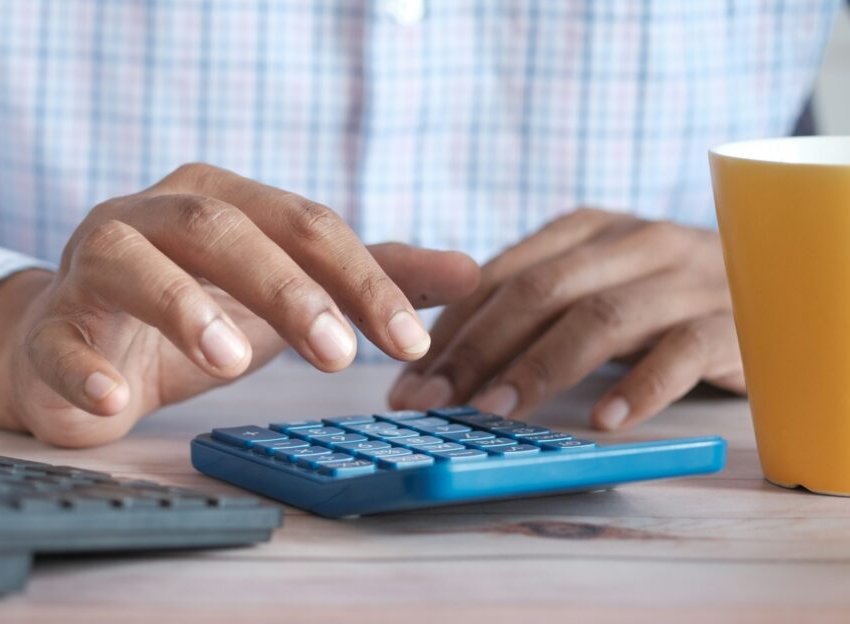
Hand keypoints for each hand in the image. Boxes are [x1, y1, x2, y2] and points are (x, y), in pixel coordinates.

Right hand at [0, 163, 479, 446]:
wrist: (77, 348)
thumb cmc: (191, 313)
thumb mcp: (284, 293)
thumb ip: (367, 278)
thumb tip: (471, 271)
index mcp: (218, 199)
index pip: (302, 223)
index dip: (360, 277)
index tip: (410, 340)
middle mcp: (151, 216)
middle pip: (220, 227)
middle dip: (284, 287)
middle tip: (338, 355)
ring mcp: (91, 266)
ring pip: (130, 262)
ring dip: (181, 306)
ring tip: (231, 360)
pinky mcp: (49, 328)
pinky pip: (58, 342)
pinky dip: (84, 370)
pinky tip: (116, 402)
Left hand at [388, 208, 744, 430]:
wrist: (779, 287)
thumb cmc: (660, 300)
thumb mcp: (593, 285)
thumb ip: (528, 306)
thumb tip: (435, 355)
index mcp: (587, 229)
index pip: (501, 274)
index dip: (450, 328)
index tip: (408, 380)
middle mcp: (634, 242)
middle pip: (541, 291)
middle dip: (476, 348)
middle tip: (433, 401)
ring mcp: (686, 278)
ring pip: (602, 316)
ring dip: (541, 367)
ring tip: (496, 412)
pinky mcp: (733, 321)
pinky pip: (683, 351)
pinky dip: (641, 386)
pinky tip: (605, 422)